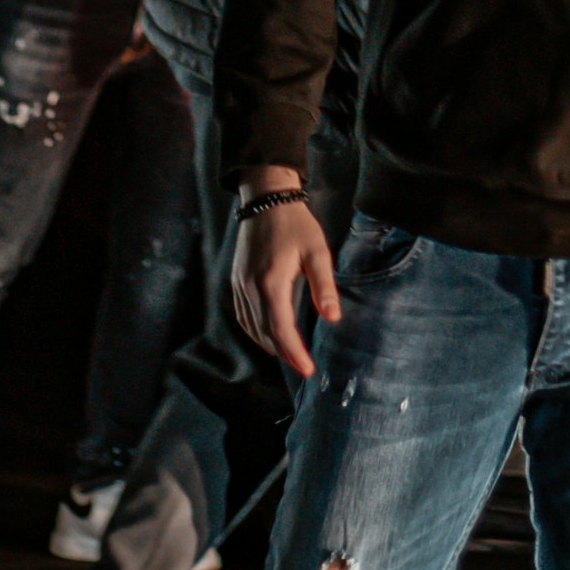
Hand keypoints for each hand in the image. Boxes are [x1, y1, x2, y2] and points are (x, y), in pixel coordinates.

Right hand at [229, 177, 338, 382]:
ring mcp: (239, 285)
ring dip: (270, 344)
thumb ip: (324, 286)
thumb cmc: (296, 225)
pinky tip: (269, 335)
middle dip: (284, 354)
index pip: (281, 329)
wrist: (266, 200)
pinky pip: (243, 315)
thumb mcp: (317, 252)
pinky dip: (256, 331)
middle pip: (265, 333)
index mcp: (271, 282)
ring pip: (252, 327)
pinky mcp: (236, 280)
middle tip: (303, 368)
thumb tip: (333, 318)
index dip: (294, 353)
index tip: (308, 370)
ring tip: (290, 355)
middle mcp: (250, 287)